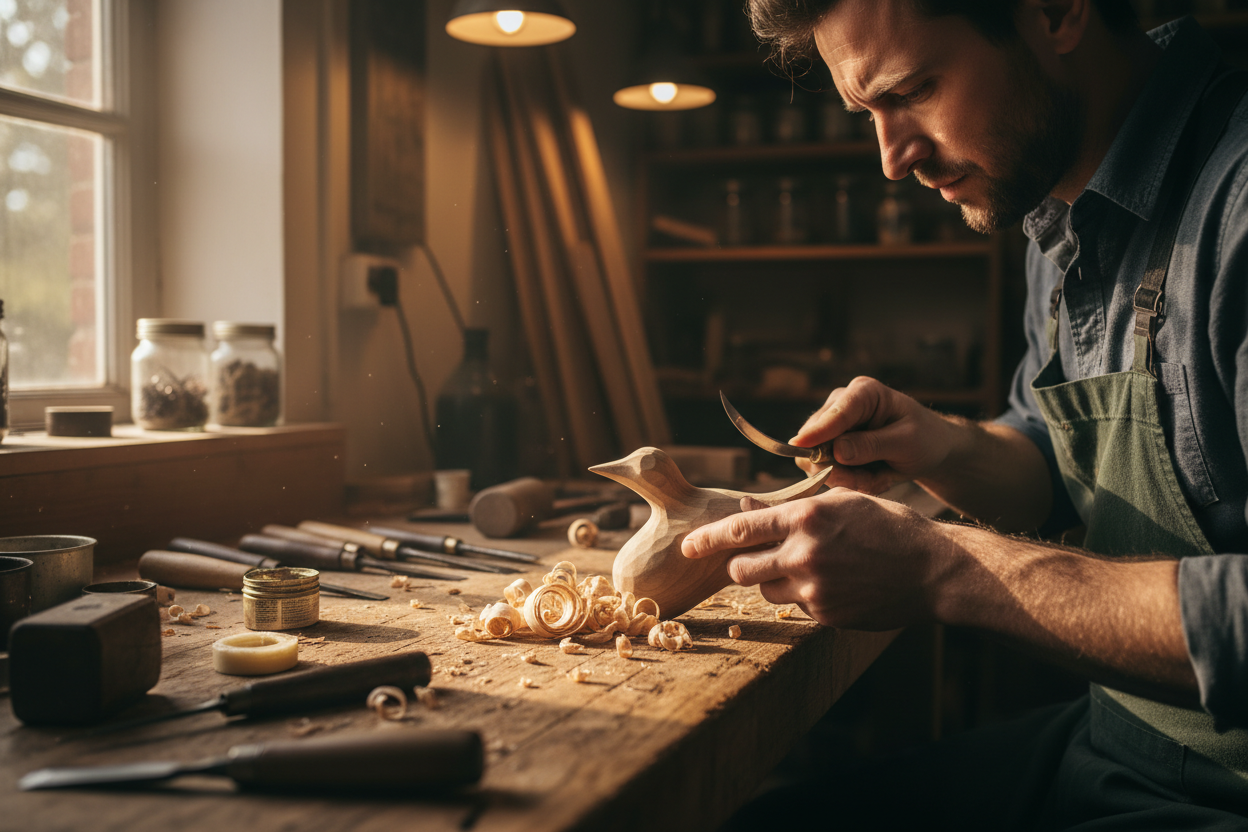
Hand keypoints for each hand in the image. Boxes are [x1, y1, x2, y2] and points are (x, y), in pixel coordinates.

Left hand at [681, 489, 950, 629]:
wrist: (934, 570)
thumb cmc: (889, 526)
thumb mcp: (841, 501)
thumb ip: (791, 508)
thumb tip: (747, 507)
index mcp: (806, 518)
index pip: (740, 529)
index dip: (707, 539)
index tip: (686, 546)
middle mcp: (804, 554)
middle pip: (741, 570)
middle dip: (741, 565)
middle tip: (756, 559)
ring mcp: (814, 589)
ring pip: (765, 590)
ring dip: (773, 581)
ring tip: (808, 568)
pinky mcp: (825, 616)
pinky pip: (796, 606)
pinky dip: (803, 596)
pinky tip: (834, 583)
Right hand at [792, 376, 957, 493]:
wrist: (929, 450)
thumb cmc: (925, 439)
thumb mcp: (907, 442)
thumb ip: (872, 445)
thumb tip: (836, 451)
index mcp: (863, 393)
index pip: (836, 413)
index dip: (817, 431)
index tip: (798, 445)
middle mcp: (840, 404)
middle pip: (815, 439)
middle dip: (840, 467)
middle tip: (872, 482)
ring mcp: (831, 426)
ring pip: (816, 460)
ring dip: (846, 477)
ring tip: (877, 478)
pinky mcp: (827, 446)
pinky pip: (823, 471)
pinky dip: (847, 481)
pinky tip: (870, 478)